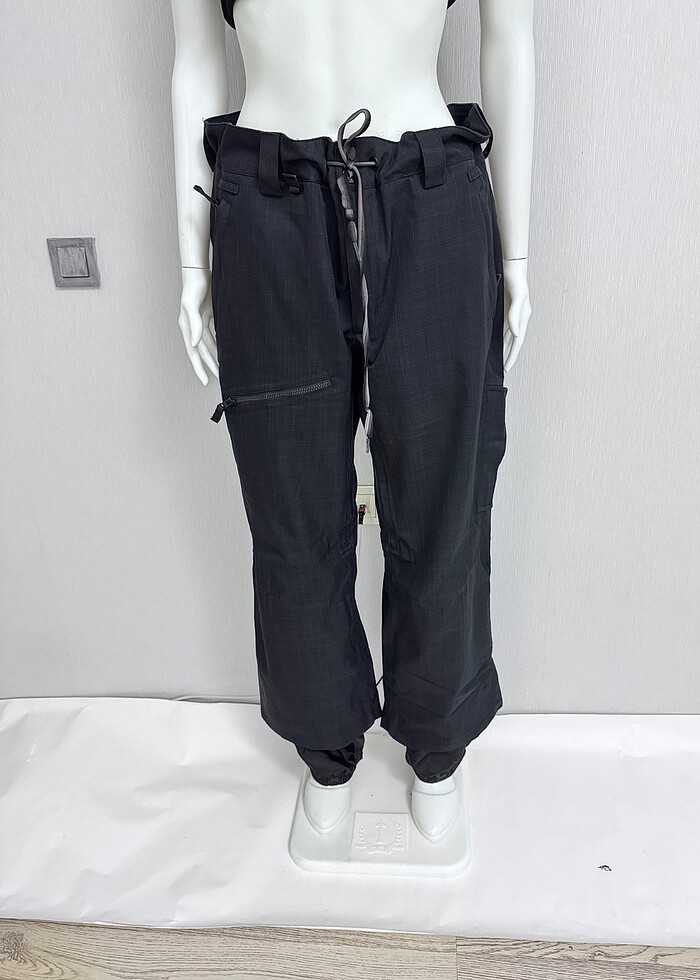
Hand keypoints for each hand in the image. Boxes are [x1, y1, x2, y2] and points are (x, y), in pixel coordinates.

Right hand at [178, 266, 218, 384]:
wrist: (200, 270)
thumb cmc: (193, 286)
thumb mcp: (191, 305)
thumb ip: (193, 324)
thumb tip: (194, 344)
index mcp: (187, 327)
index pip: (194, 353)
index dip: (199, 368)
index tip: (205, 382)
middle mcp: (194, 327)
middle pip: (203, 352)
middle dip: (211, 366)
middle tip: (221, 379)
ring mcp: (202, 321)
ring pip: (210, 344)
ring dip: (217, 356)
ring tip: (225, 369)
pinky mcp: (210, 315)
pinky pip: (215, 334)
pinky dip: (221, 343)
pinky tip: (228, 349)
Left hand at [502, 257, 531, 372]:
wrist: (511, 266)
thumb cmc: (516, 280)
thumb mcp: (517, 297)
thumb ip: (515, 315)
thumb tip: (515, 334)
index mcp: (523, 317)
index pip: (517, 342)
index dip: (512, 356)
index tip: (506, 369)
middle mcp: (519, 318)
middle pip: (513, 342)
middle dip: (508, 356)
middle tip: (501, 370)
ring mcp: (512, 314)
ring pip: (507, 336)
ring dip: (503, 348)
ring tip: (497, 361)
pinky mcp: (505, 310)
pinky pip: (502, 328)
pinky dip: (499, 337)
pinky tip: (493, 343)